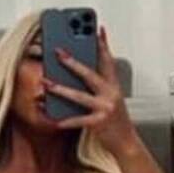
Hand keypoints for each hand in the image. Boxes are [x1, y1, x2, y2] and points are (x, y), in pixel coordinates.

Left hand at [44, 24, 139, 155]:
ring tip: (47, 83)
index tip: (97, 30)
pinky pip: (78, 120)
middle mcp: (111, 94)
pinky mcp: (99, 123)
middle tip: (59, 52)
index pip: (108, 61)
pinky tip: (54, 119)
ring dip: (61, 89)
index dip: (103, 45)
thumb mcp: (112, 97)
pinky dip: (66, 120)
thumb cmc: (116, 119)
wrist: (126, 142)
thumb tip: (80, 72)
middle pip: (90, 74)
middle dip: (73, 62)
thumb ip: (100, 84)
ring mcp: (105, 108)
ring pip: (80, 96)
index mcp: (114, 85)